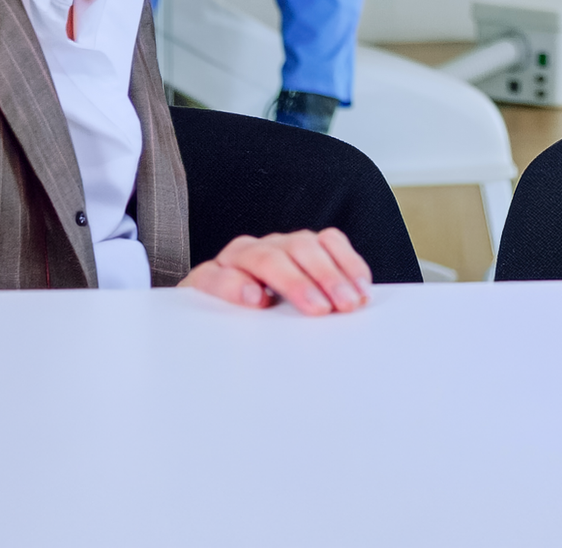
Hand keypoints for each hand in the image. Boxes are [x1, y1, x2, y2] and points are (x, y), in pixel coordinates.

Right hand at [180, 228, 372, 314]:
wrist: (198, 321)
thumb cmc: (259, 316)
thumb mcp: (293, 305)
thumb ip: (321, 299)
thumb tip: (357, 309)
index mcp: (292, 248)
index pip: (326, 241)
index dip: (347, 263)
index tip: (363, 294)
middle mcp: (267, 247)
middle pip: (301, 248)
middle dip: (328, 276)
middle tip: (344, 305)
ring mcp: (236, 259)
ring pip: (267, 257)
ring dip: (294, 281)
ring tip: (314, 305)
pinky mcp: (205, 278)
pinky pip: (218, 274)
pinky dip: (236, 285)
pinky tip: (254, 300)